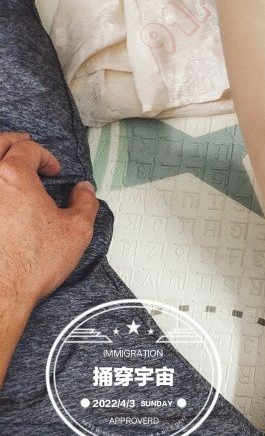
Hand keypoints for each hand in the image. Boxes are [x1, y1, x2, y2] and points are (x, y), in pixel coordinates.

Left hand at [0, 133, 98, 308]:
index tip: (52, 170)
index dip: (44, 155)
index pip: (26, 149)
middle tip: (23, 146)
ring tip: (6, 165)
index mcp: (13, 175)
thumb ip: (85, 202)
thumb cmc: (30, 264)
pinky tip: (1, 197)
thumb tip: (84, 190)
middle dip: (11, 142)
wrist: (1, 292)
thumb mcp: (77, 229)